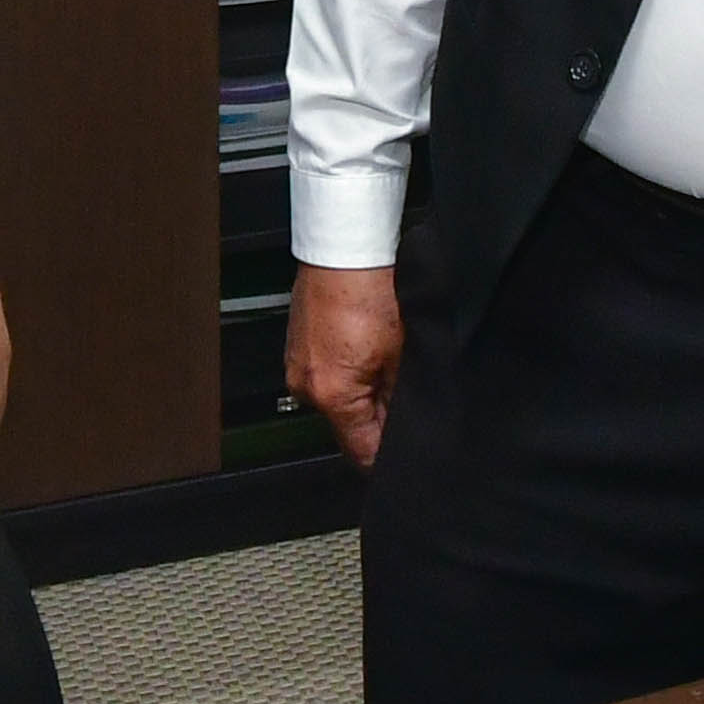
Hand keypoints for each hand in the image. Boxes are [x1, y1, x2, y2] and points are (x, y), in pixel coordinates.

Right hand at [285, 265, 403, 468]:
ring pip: (338, 399)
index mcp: (331, 395)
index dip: (389, 455)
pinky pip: (326, 374)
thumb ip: (401, 397)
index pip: (362, 452)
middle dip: (377, 417)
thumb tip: (405, 421)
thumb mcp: (402, 353)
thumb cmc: (370, 288)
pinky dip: (347, 370)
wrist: (345, 248)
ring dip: (362, 391)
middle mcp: (305, 385)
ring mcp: (297, 364)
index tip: (406, 451)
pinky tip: (366, 346)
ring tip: (385, 361)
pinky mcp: (298, 346)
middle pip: (348, 426)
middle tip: (403, 393)